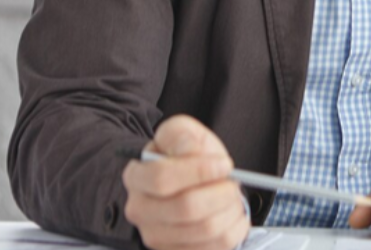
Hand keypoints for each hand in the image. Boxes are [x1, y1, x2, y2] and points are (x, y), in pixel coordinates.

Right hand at [122, 115, 248, 249]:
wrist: (193, 180)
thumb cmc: (188, 155)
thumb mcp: (184, 133)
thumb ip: (183, 136)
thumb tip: (189, 151)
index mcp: (136, 176)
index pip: (162, 178)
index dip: (199, 171)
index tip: (225, 164)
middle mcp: (140, 210)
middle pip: (186, 208)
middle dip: (221, 193)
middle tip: (234, 183)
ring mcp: (155, 235)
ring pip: (204, 230)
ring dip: (230, 210)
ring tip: (233, 197)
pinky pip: (215, 247)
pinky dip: (234, 229)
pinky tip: (230, 214)